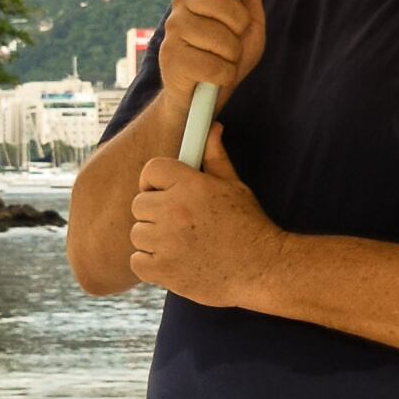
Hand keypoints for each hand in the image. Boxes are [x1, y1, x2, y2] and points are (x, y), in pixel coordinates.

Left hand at [131, 126, 282, 307]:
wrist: (260, 268)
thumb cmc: (248, 225)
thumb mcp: (235, 185)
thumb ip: (215, 156)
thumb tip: (212, 128)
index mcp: (191, 185)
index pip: (151, 169)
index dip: (154, 180)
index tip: (163, 191)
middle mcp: (175, 211)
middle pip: (139, 203)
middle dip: (154, 211)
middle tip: (176, 220)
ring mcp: (167, 242)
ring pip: (137, 233)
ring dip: (152, 239)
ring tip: (179, 242)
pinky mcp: (163, 271)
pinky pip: (137, 261)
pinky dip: (150, 263)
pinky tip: (173, 261)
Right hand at [158, 0, 267, 117]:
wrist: (202, 98)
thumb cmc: (228, 55)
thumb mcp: (248, 23)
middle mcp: (183, 3)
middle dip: (240, 24)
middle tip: (234, 37)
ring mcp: (173, 29)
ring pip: (222, 37)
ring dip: (233, 55)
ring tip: (222, 60)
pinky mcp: (170, 57)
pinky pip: (215, 65)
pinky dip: (225, 75)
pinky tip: (214, 77)